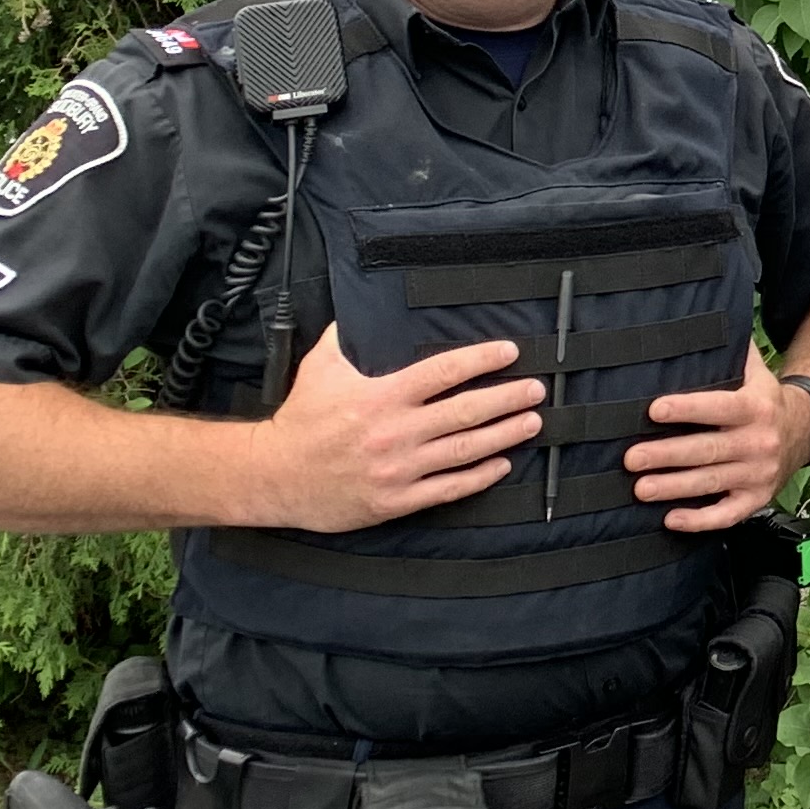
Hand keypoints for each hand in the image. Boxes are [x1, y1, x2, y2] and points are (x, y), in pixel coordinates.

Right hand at [253, 325, 542, 531]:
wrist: (272, 476)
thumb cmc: (299, 420)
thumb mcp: (318, 368)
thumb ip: (343, 338)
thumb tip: (357, 308)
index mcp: (380, 396)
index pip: (443, 372)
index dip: (481, 361)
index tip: (509, 353)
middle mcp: (395, 432)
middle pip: (465, 412)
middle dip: (507, 399)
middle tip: (536, 390)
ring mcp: (399, 469)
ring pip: (465, 450)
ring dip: (504, 435)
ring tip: (532, 422)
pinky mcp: (396, 500)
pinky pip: (448, 488)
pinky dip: (479, 476)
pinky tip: (502, 465)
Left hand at [628, 348, 806, 531]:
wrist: (805, 432)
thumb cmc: (765, 401)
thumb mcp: (757, 372)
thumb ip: (734, 352)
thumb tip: (705, 320)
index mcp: (756, 408)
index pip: (718, 407)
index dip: (687, 409)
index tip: (654, 410)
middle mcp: (759, 442)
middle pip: (708, 450)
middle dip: (667, 455)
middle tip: (632, 458)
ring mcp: (759, 474)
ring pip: (711, 482)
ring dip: (674, 487)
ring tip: (641, 489)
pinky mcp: (757, 499)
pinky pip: (728, 514)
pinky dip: (700, 520)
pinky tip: (672, 518)